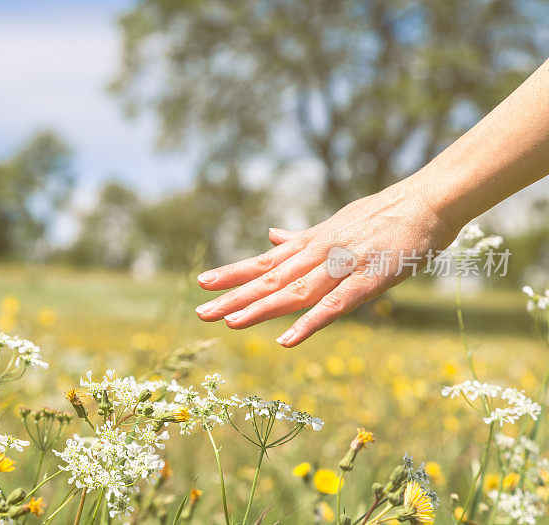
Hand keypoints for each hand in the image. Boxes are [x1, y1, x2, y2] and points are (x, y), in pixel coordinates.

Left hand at [194, 179, 460, 346]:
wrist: (427, 200)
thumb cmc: (384, 214)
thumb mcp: (335, 222)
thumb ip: (302, 237)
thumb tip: (272, 236)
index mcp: (312, 243)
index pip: (265, 261)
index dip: (233, 273)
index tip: (202, 283)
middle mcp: (319, 253)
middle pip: (271, 278)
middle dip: (235, 296)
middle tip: (201, 312)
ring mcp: (342, 266)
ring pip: (294, 291)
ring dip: (261, 308)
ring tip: (230, 323)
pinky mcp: (367, 280)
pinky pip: (334, 305)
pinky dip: (309, 323)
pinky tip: (286, 339)